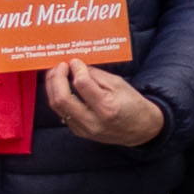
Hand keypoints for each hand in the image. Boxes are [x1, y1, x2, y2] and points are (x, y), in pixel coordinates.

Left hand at [43, 60, 164, 146]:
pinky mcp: (79, 132)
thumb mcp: (119, 84)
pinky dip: (58, 98)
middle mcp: (92, 121)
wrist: (140, 129)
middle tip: (60, 66)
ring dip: (52, 88)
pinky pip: (61, 113)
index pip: (81, 84)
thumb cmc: (133, 104)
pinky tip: (61, 88)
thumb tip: (76, 67)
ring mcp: (84, 129)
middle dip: (56, 78)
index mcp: (106, 107)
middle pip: (62, 99)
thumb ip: (95, 75)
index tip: (75, 61)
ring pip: (57, 107)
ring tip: (56, 75)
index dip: (75, 69)